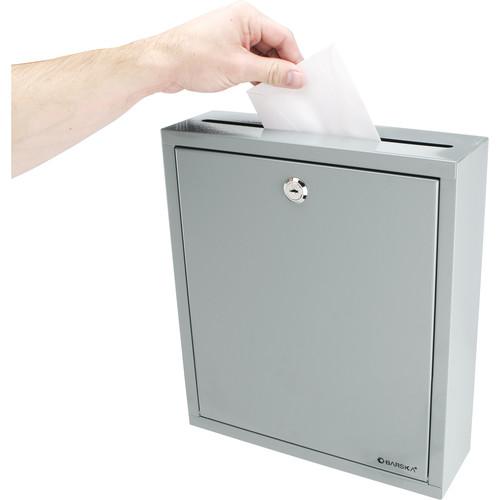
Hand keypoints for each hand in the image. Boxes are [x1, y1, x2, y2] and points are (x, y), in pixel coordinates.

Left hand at [141, 1, 304, 92]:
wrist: (162, 65)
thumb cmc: (191, 57)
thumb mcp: (239, 67)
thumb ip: (272, 72)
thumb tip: (295, 75)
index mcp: (247, 17)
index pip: (283, 37)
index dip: (295, 59)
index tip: (301, 78)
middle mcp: (240, 23)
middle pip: (273, 45)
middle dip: (281, 67)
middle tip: (288, 87)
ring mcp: (231, 36)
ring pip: (260, 55)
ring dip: (266, 72)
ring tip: (271, 89)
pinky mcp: (223, 50)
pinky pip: (247, 61)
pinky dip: (254, 73)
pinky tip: (256, 86)